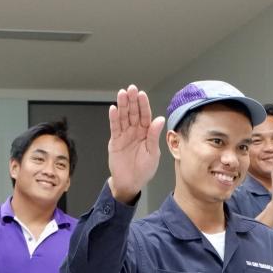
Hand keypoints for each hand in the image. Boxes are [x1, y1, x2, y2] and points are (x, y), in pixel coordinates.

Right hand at [107, 85, 164, 201]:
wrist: (130, 183)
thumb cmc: (144, 169)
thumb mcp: (152, 153)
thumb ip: (154, 136)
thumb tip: (160, 119)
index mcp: (146, 133)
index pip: (145, 116)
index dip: (144, 105)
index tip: (142, 94)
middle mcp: (135, 131)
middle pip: (133, 113)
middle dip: (132, 101)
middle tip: (131, 89)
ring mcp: (124, 135)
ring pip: (123, 117)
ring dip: (122, 105)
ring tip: (122, 94)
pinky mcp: (115, 141)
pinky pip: (114, 128)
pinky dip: (114, 118)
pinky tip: (113, 109)